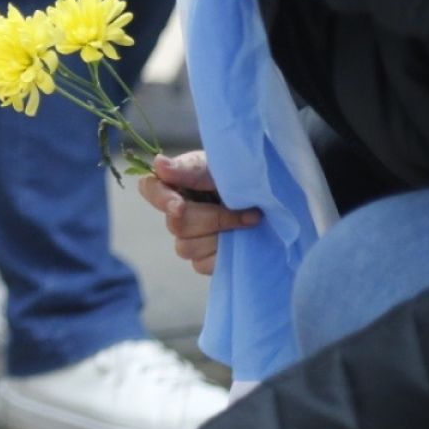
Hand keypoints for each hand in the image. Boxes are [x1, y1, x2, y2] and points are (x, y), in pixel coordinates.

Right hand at [138, 150, 261, 275]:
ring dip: (221, 236)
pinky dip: (224, 254)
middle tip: (247, 212)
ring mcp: (190, 239)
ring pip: (186, 247)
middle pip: (175, 225)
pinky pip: (202, 264)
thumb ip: (191, 168)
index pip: (150, 189)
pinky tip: (241, 242)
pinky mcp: (204, 259)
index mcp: (178, 184)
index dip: (161, 199)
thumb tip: (158, 164)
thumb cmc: (246, 178)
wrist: (278, 203)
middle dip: (213, 219)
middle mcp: (178, 212)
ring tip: (248, 224)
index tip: (180, 206)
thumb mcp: (222, 167)